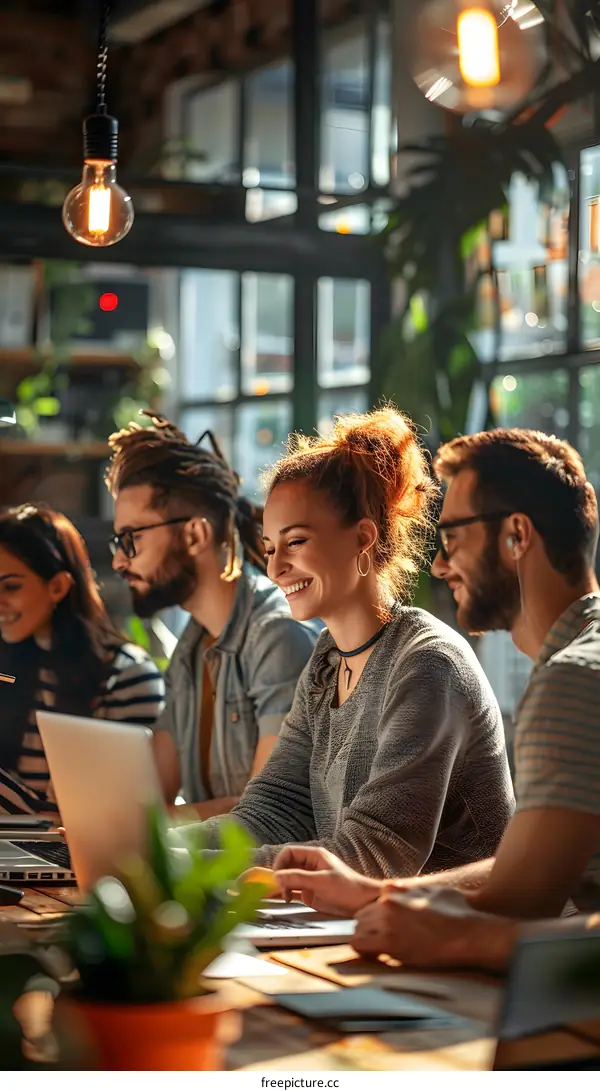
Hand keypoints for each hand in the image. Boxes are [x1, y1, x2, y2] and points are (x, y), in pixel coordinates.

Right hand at [273, 845, 381, 915]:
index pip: (288, 853)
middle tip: (279, 889)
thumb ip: (299, 878)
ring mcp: (308, 879)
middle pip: (286, 866)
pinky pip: (293, 891)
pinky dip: (286, 894)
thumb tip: (277, 876)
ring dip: (282, 886)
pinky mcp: (309, 893)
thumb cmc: (348, 887)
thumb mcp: (322, 881)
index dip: (279, 863)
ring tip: (284, 897)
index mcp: (314, 855)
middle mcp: (309, 865)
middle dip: (279, 876)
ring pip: (288, 879)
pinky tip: (282, 899)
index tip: (276, 876)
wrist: (363, 904)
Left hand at [353, 886, 509, 969]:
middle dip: (370, 929)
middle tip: (384, 941)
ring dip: (368, 940)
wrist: (467, 933)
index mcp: (394, 889)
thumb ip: (411, 888)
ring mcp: (387, 922)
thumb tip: (401, 889)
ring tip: (383, 950)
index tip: (385, 927)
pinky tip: (379, 956)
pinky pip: (360, 946)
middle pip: (362, 917)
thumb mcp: (432, 889)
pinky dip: (366, 951)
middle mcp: (387, 903)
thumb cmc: (456, 912)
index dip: (376, 917)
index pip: (370, 903)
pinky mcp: (390, 943)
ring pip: (359, 931)